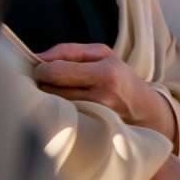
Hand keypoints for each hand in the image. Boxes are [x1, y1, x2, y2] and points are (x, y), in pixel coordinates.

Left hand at [32, 43, 166, 132]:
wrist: (144, 109)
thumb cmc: (118, 76)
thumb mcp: (101, 54)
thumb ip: (67, 50)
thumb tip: (35, 57)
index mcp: (105, 74)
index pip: (54, 71)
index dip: (41, 68)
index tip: (44, 68)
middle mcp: (102, 97)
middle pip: (49, 89)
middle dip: (43, 82)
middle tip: (49, 80)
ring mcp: (96, 116)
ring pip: (52, 104)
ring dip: (49, 97)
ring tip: (61, 92)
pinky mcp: (90, 129)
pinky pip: (60, 116)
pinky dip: (57, 109)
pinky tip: (66, 106)